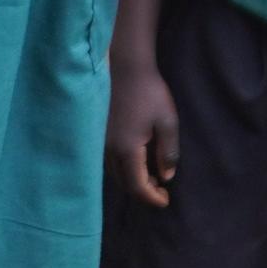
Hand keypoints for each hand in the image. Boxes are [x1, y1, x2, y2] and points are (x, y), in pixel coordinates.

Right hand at [107, 58, 178, 207]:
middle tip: (161, 188)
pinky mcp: (98, 135)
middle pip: (124, 185)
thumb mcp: (167, 121)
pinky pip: (109, 163)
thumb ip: (168, 152)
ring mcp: (100, 144)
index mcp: (127, 150)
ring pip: (115, 175)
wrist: (124, 66)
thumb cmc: (149, 91)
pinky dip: (124, 169)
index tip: (166, 201)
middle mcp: (109, 152)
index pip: (137, 187)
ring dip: (133, 181)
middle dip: (143, 191)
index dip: (152, 198)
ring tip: (152, 174)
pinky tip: (137, 160)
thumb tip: (167, 176)